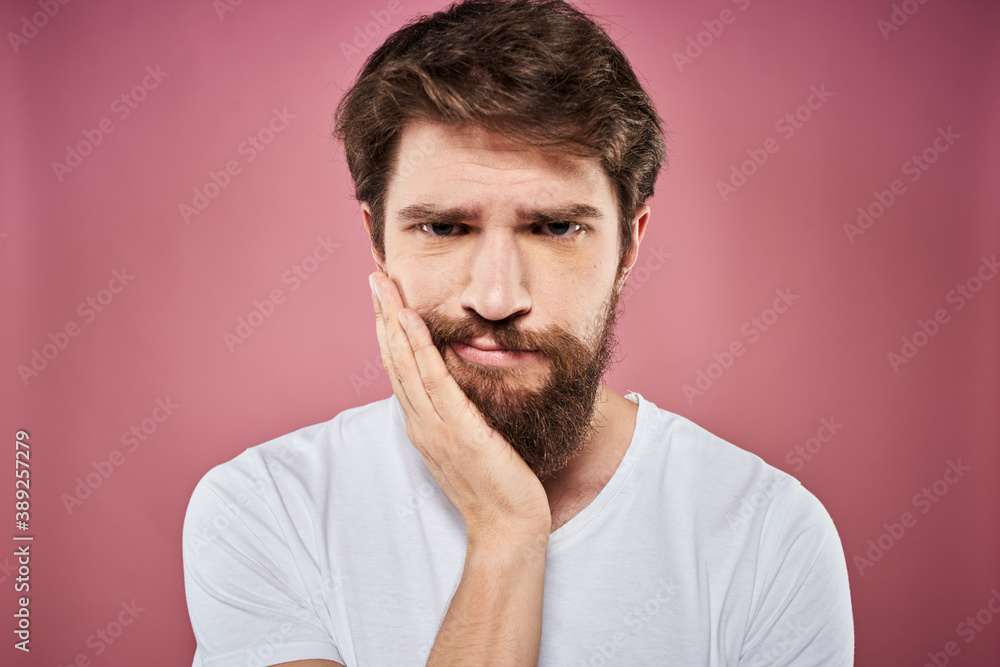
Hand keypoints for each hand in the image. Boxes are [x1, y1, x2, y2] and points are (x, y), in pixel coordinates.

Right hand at [370, 272, 550, 542]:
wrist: (508, 529)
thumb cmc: (497, 491)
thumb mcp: (472, 447)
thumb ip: (460, 419)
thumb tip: (461, 392)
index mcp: (424, 425)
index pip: (400, 370)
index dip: (389, 332)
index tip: (385, 299)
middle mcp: (422, 423)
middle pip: (394, 359)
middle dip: (383, 315)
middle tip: (375, 277)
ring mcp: (436, 426)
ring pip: (406, 363)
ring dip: (392, 320)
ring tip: (383, 284)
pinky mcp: (457, 430)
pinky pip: (433, 381)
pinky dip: (419, 347)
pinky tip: (410, 319)